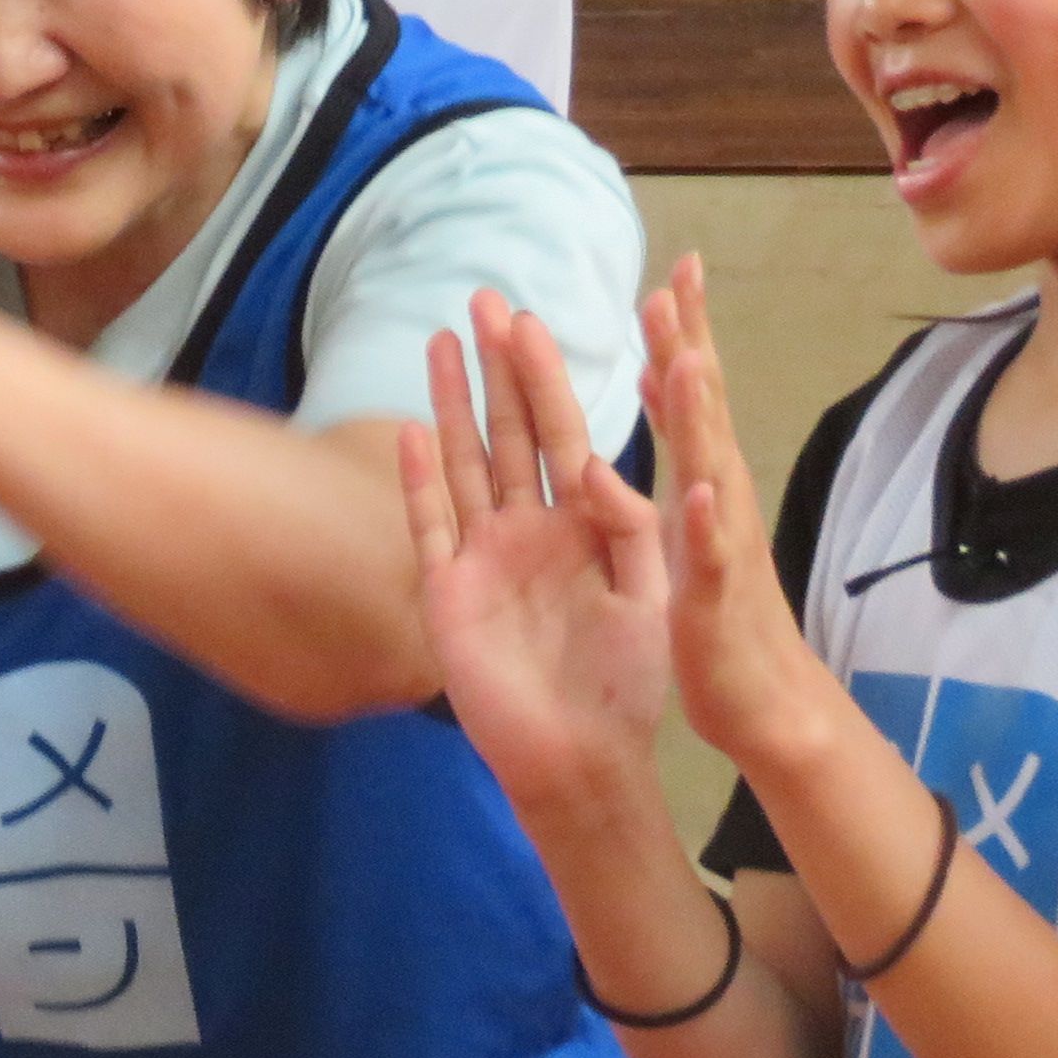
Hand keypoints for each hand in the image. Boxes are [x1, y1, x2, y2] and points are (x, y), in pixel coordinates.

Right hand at [398, 291, 673, 817]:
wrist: (583, 758)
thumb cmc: (623, 684)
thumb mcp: (647, 591)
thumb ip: (630, 526)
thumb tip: (601, 460)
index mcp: (578, 526)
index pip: (561, 434)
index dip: (545, 377)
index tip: (532, 320)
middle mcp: (525, 531)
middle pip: (507, 434)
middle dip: (495, 367)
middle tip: (481, 300)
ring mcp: (481, 559)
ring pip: (463, 465)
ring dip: (451, 403)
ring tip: (438, 342)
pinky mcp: (448, 597)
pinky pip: (429, 528)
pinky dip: (419, 481)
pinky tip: (410, 433)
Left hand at [645, 257, 845, 778]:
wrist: (757, 691)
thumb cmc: (716, 603)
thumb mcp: (682, 513)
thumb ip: (673, 444)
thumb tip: (657, 373)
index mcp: (699, 478)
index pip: (688, 394)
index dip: (680, 333)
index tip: (672, 269)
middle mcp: (717, 496)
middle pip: (700, 412)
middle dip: (686, 348)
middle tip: (671, 284)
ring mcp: (720, 542)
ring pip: (710, 468)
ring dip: (696, 417)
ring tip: (683, 363)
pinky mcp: (713, 596)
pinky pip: (710, 555)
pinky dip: (706, 521)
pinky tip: (699, 490)